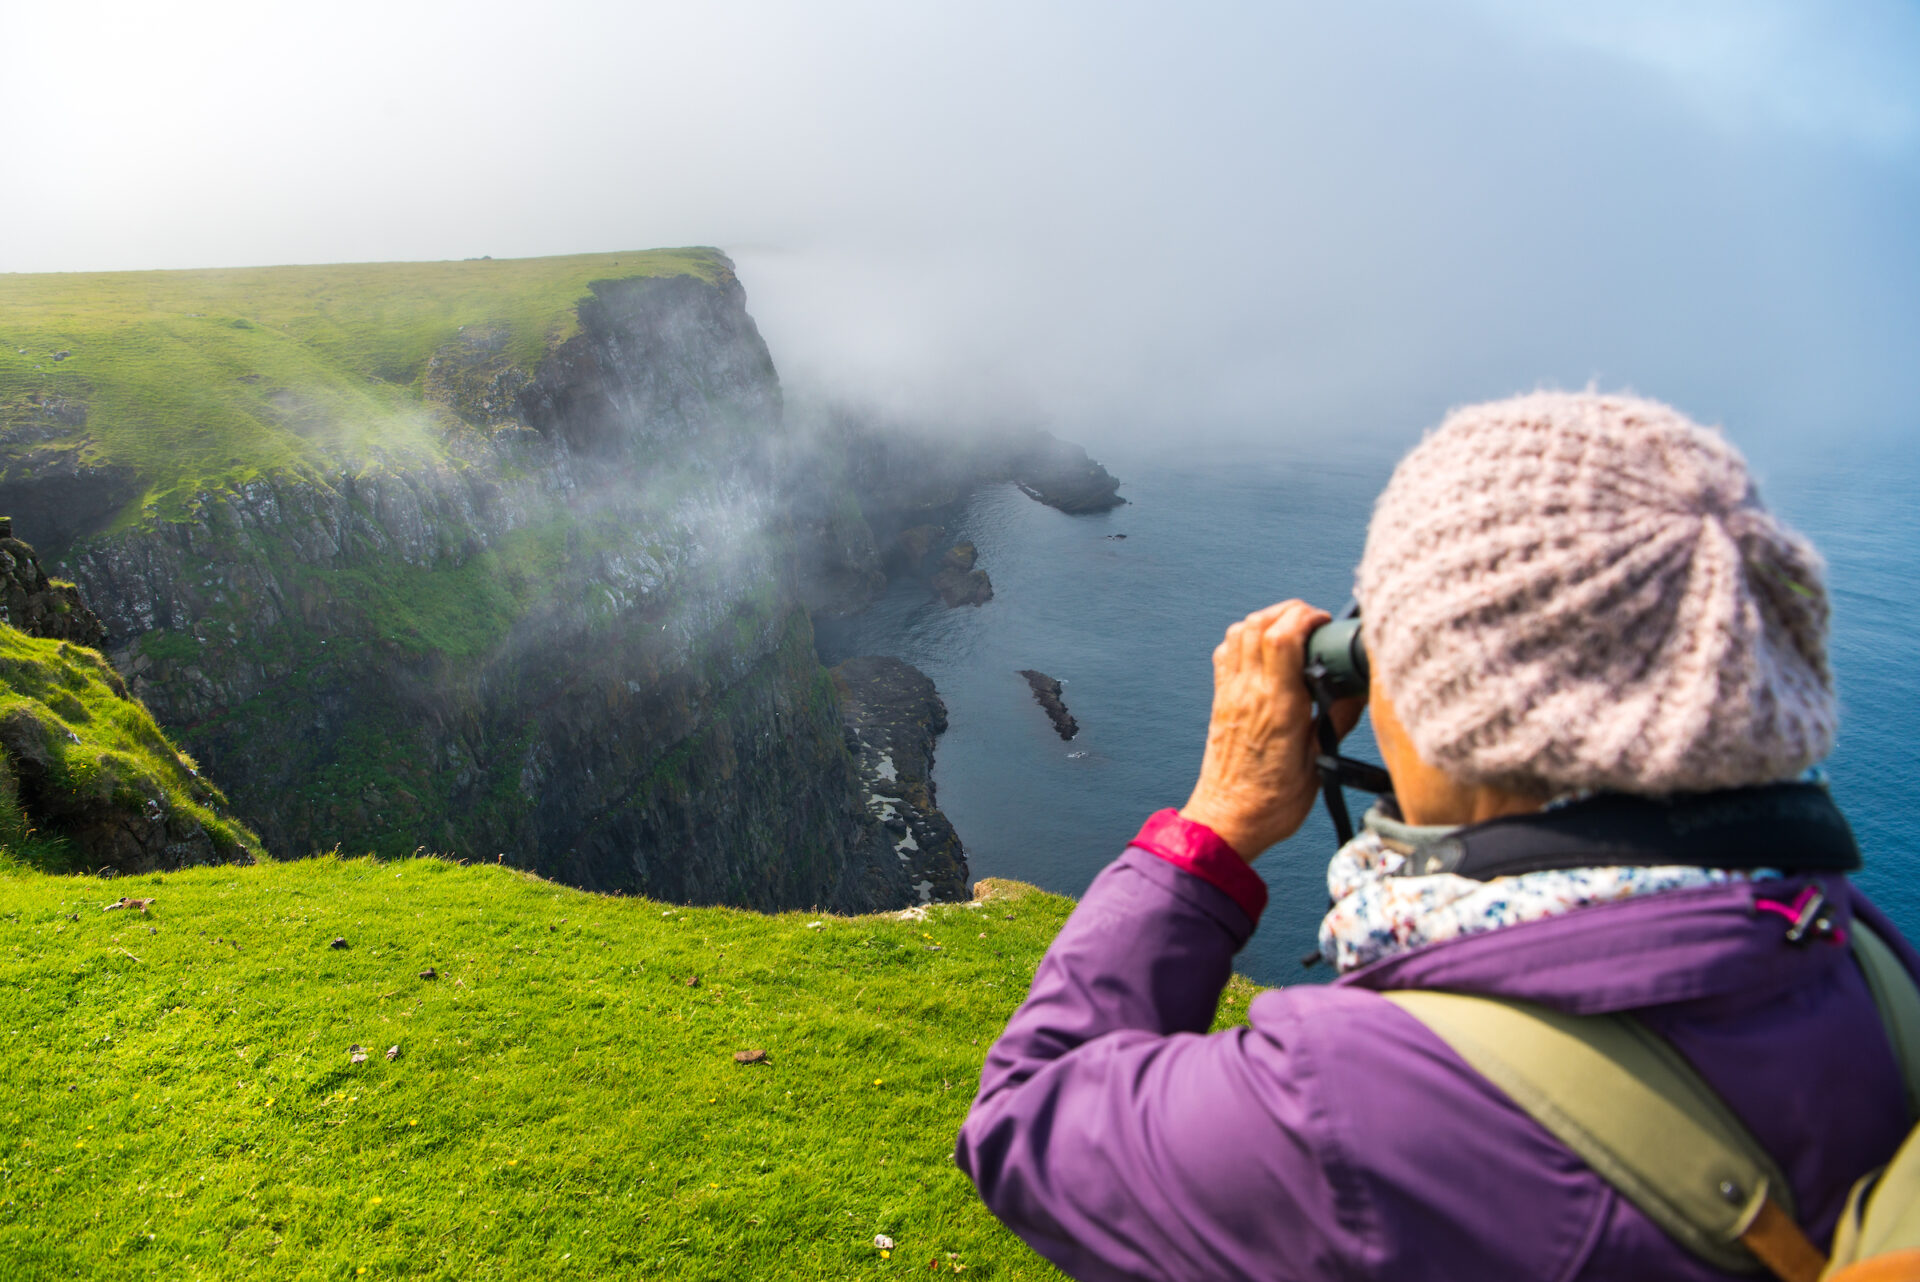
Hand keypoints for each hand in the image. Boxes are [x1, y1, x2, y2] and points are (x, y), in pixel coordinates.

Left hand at [1180, 601, 1361, 860]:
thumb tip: (1357, 689)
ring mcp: (1230, 694)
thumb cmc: (1272, 803)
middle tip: (1313, 624)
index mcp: (1277, 708)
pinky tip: (1266, 653)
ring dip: (1266, 621)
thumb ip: (1337, 720)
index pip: (1282, 638)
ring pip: (1238, 631)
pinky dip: (1245, 639)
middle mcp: (1249, 693)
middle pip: (1258, 624)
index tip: (1325, 625)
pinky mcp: (1221, 700)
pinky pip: (1226, 653)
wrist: (1228, 822)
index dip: (1305, 617)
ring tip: (1293, 632)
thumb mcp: (1320, 764)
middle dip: (1289, 611)